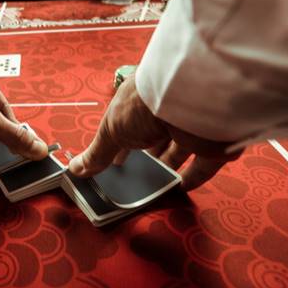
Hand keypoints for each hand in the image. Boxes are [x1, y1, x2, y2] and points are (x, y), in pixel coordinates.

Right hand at [68, 75, 241, 189]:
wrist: (188, 99)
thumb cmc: (143, 105)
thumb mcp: (111, 130)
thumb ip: (97, 153)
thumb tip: (75, 169)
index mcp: (141, 99)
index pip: (131, 120)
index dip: (123, 140)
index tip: (116, 159)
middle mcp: (168, 109)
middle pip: (156, 135)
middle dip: (147, 153)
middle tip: (135, 173)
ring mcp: (192, 125)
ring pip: (180, 149)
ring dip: (168, 165)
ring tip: (153, 184)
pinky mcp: (213, 142)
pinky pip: (204, 164)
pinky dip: (193, 176)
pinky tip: (180, 188)